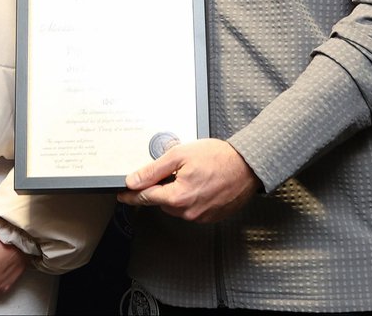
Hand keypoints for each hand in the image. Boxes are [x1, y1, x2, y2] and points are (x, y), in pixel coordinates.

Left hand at [116, 138, 259, 222]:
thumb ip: (153, 170)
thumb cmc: (219, 157)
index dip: (132, 195)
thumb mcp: (180, 155)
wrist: (248, 165)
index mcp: (178, 197)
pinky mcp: (211, 217)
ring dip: (177, 193)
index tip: (122, 195)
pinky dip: (191, 198)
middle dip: (161, 188)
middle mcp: (188, 212)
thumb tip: (133, 181)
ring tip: (192, 175)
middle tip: (173, 170)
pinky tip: (201, 183)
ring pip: (177, 206)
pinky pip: (192, 209)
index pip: (146, 198)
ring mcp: (201, 217)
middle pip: (162, 202)